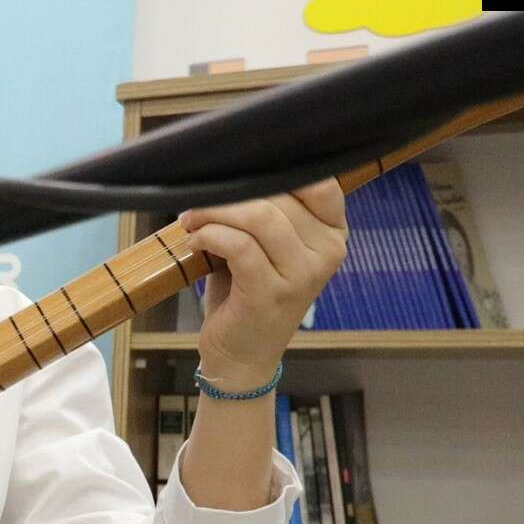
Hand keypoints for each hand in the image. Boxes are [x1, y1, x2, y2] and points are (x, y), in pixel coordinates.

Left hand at [179, 178, 347, 389]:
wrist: (242, 356)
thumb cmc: (247, 293)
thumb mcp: (265, 248)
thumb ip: (263, 211)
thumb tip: (227, 167)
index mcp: (332, 233)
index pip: (318, 182)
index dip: (275, 167)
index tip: (236, 171)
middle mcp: (327, 252)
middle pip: (279, 196)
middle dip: (229, 192)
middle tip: (197, 202)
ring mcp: (303, 274)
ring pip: (259, 217)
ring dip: (215, 211)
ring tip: (191, 219)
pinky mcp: (271, 292)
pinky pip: (239, 246)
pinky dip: (210, 235)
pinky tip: (195, 240)